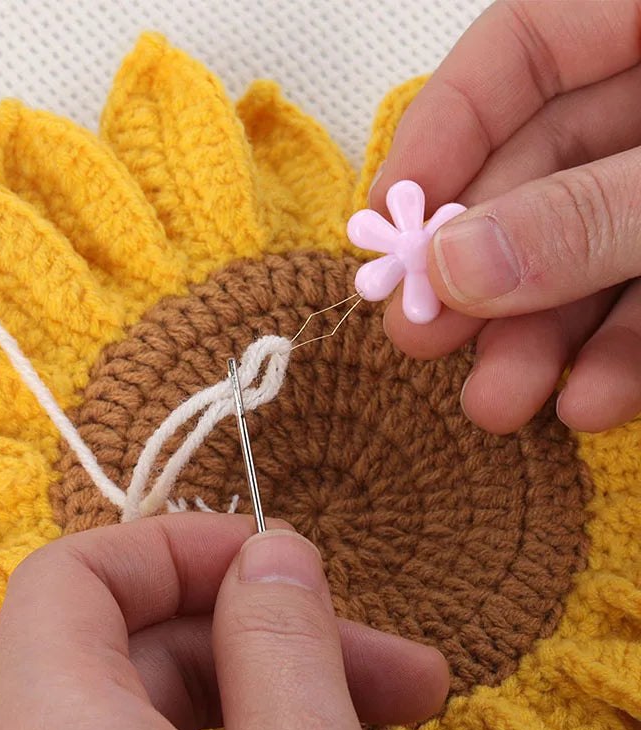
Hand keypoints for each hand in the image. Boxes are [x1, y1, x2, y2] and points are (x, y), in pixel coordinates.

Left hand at [0, 514, 448, 729]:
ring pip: (180, 724)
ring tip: (400, 729)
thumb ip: (284, 645)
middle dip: (279, 639)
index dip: (176, 544)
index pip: (74, 575)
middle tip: (402, 669)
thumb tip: (276, 551)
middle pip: (148, 649)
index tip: (278, 557)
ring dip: (293, 708)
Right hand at [371, 0, 640, 434]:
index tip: (385, 222)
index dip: (441, 133)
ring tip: (497, 406)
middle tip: (422, 340)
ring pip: (592, 248)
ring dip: (542, 334)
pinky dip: (624, 352)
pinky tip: (591, 401)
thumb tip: (449, 268)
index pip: (519, 50)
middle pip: (542, 171)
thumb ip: (586, 214)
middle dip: (484, 270)